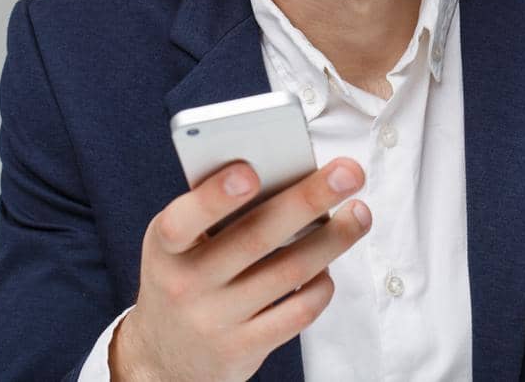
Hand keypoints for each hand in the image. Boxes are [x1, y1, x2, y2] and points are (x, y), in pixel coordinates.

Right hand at [109, 157, 370, 381]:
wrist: (166, 355)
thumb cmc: (185, 275)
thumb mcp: (180, 243)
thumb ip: (217, 210)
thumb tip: (287, 172)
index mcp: (165, 246)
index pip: (183, 220)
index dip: (214, 196)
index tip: (250, 170)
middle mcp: (185, 284)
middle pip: (256, 238)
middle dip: (308, 200)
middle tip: (349, 172)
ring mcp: (215, 321)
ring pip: (288, 272)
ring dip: (333, 239)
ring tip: (359, 213)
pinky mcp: (243, 349)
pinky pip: (297, 313)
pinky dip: (321, 284)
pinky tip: (329, 266)